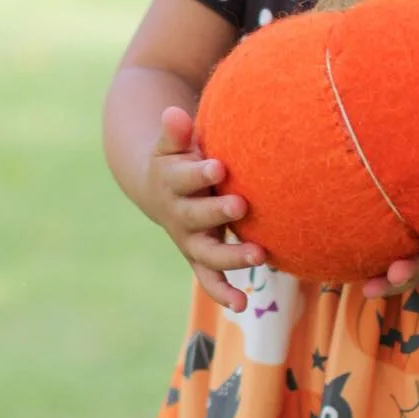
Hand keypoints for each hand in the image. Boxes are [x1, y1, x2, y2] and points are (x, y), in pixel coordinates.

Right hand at [147, 107, 262, 313]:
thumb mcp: (173, 145)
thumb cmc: (179, 159)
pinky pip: (210, 279)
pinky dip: (224, 292)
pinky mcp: (201, 258)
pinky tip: (243, 304)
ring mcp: (190, 240)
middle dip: (217, 212)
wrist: (160, 190)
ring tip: (259, 255)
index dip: (199, 173)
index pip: (183, 178)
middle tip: (241, 205)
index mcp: (171, 182)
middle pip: (195, 217)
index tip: (218, 166)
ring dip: (231, 256)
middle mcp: (179, 215)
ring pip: (207, 253)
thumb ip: (176, 132)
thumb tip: (173, 113)